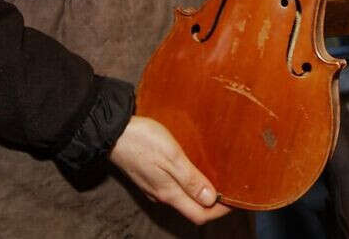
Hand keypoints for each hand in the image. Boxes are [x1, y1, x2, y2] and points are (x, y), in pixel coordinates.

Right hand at [111, 116, 229, 224]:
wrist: (111, 132)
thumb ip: (191, 179)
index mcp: (169, 193)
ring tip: (216, 179)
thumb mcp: (172, 157)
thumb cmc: (143, 141)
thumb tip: (211, 199)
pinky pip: (173, 188)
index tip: (236, 200)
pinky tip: (193, 170)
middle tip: (230, 190)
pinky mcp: (148, 177)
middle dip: (213, 205)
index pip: (200, 215)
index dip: (220, 211)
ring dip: (200, 194)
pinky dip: (188, 185)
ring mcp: (153, 187)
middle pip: (192, 209)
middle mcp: (162, 195)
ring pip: (182, 199)